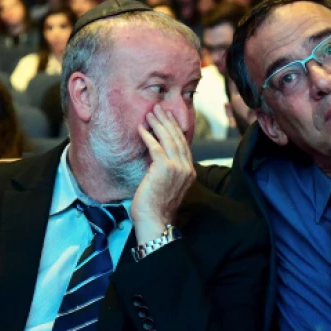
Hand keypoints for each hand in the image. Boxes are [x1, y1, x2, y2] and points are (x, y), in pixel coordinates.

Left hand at [130, 105, 195, 242]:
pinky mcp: (165, 169)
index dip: (175, 129)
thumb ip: (167, 171)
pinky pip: (156, 147)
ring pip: (169, 140)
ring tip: (151, 113)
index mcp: (189, 172)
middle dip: (168, 121)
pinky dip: (148, 137)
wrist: (154, 221)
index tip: (168, 117)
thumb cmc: (155, 207)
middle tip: (159, 108)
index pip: (183, 145)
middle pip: (178, 138)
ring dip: (158, 124)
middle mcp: (187, 169)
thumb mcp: (167, 185)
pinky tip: (141, 129)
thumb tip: (157, 156)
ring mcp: (178, 168)